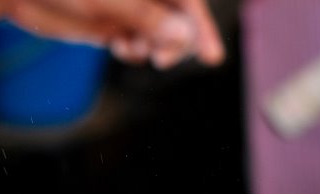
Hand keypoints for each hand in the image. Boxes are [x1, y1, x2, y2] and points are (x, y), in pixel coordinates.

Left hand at [3, 0, 224, 67]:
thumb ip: (144, 17)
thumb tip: (182, 36)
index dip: (201, 26)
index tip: (211, 57)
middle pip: (177, 17)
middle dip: (177, 40)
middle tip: (164, 60)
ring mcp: (125, 6)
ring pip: (157, 34)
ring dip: (155, 47)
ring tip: (134, 50)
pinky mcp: (108, 24)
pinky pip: (135, 43)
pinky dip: (135, 51)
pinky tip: (123, 47)